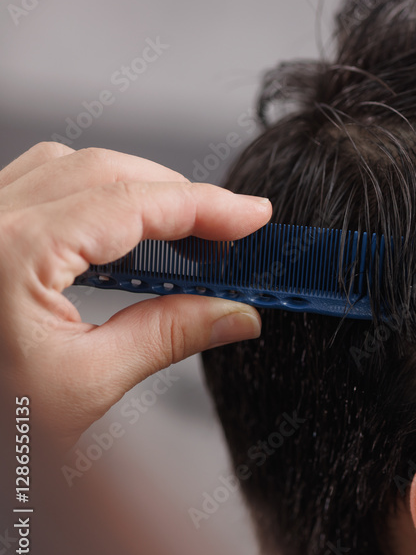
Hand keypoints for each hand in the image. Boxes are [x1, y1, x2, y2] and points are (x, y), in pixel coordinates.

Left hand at [0, 143, 270, 447]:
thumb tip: (236, 314)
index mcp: (13, 253)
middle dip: (177, 193)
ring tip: (182, 230)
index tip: (254, 216)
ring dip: (136, 189)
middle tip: (230, 230)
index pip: (134, 203)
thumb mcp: (84, 387)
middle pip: (105, 171)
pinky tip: (120, 232)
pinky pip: (39, 185)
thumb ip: (169, 336)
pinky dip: (94, 196)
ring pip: (70, 168)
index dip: (206, 205)